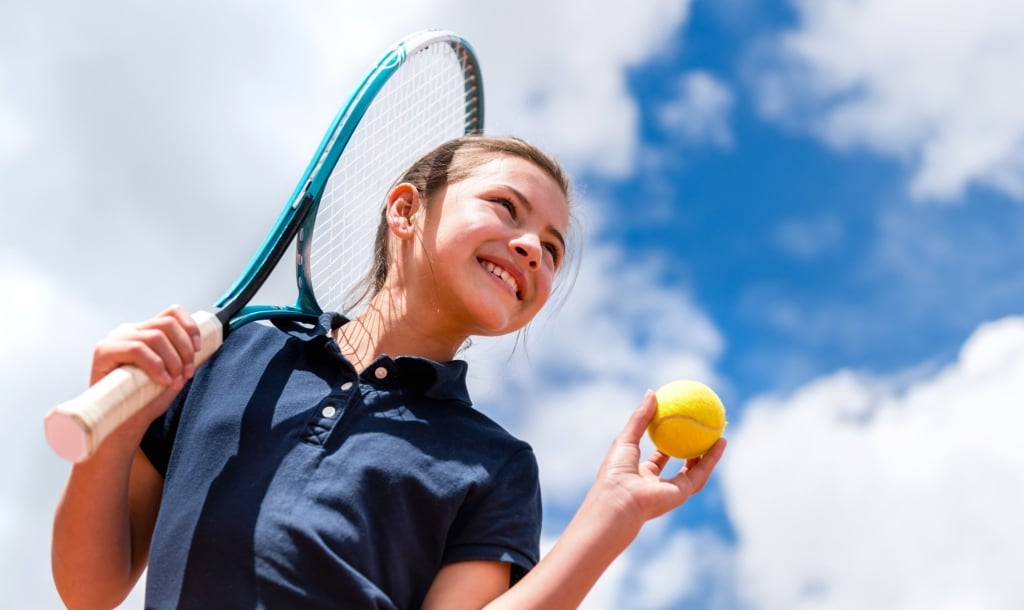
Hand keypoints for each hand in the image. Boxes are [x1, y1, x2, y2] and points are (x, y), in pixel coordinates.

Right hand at [91, 304, 201, 390]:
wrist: (124, 423)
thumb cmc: (146, 399)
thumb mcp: (174, 373)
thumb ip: (185, 357)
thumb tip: (207, 346)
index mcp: (146, 331)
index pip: (172, 313)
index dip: (190, 327)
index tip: (198, 349)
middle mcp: (130, 331)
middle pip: (167, 324)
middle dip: (184, 349)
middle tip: (187, 373)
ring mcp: (115, 339)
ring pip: (155, 336)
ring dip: (172, 361)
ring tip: (174, 381)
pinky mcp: (103, 351)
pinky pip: (136, 349)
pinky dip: (155, 365)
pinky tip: (162, 381)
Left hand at [593, 390, 725, 525]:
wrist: (619, 501)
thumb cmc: (616, 471)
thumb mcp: (626, 439)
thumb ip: (640, 417)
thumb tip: (652, 392)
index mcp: (640, 473)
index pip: (658, 457)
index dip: (669, 439)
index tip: (678, 423)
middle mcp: (657, 483)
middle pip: (680, 464)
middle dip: (692, 448)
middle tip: (703, 429)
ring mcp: (671, 490)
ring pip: (695, 470)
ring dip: (708, 454)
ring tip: (720, 434)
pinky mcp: (683, 494)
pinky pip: (700, 473)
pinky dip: (712, 458)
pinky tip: (721, 442)